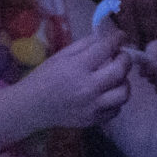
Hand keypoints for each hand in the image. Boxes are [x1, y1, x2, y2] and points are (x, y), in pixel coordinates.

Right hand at [17, 27, 134, 130]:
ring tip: (115, 77)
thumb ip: (86, 45)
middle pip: (121, 71)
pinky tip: (108, 93)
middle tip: (120, 56)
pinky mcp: (93, 120)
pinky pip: (116, 110)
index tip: (121, 35)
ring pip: (124, 93)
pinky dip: (116, 100)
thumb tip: (106, 37)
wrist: (31, 107)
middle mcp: (88, 87)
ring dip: (124, 81)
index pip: (106, 48)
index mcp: (78, 67)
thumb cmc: (45, 77)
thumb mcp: (62, 55)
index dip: (117, 38)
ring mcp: (92, 107)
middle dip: (125, 59)